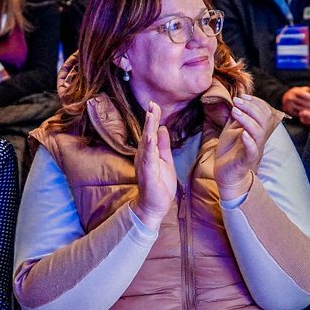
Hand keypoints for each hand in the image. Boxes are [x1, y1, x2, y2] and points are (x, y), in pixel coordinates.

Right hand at [132, 101, 175, 228]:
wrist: (154, 206)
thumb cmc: (159, 184)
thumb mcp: (165, 161)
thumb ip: (163, 145)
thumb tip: (162, 128)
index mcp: (149, 152)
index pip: (151, 132)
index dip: (153, 118)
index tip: (155, 105)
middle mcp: (144, 156)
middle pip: (147, 133)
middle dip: (150, 118)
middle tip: (152, 104)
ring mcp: (144, 164)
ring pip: (146, 143)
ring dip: (148, 128)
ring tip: (151, 115)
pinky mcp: (148, 173)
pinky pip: (148, 158)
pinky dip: (149, 147)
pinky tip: (150, 137)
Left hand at [214, 94, 277, 199]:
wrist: (226, 173)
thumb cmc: (230, 150)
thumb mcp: (232, 129)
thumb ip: (238, 117)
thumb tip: (238, 99)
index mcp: (257, 130)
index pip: (265, 112)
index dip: (257, 102)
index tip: (243, 96)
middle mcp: (259, 138)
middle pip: (264, 119)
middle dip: (251, 107)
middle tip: (237, 101)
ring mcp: (254, 149)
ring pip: (259, 132)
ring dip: (247, 119)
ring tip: (235, 111)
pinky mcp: (246, 160)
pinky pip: (252, 150)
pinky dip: (249, 141)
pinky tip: (243, 133)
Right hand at [281, 86, 309, 117]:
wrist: (286, 98)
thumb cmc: (298, 93)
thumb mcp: (303, 89)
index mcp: (294, 91)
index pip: (304, 94)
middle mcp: (290, 98)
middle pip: (304, 103)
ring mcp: (289, 106)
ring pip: (303, 109)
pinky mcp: (289, 112)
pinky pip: (299, 114)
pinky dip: (306, 114)